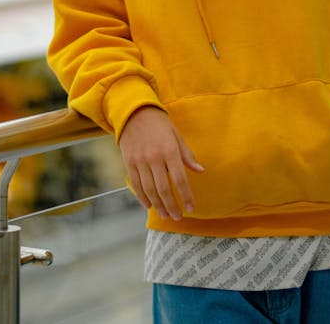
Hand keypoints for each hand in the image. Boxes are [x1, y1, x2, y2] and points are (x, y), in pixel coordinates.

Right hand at [118, 105, 203, 220]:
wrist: (134, 112)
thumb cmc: (159, 123)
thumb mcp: (176, 135)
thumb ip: (187, 155)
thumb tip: (200, 171)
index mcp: (169, 150)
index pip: (179, 179)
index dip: (186, 196)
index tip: (191, 208)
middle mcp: (154, 157)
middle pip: (163, 189)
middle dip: (172, 206)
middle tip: (178, 216)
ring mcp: (140, 161)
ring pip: (149, 190)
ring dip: (158, 205)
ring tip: (166, 214)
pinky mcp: (129, 162)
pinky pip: (136, 184)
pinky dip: (142, 197)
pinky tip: (149, 205)